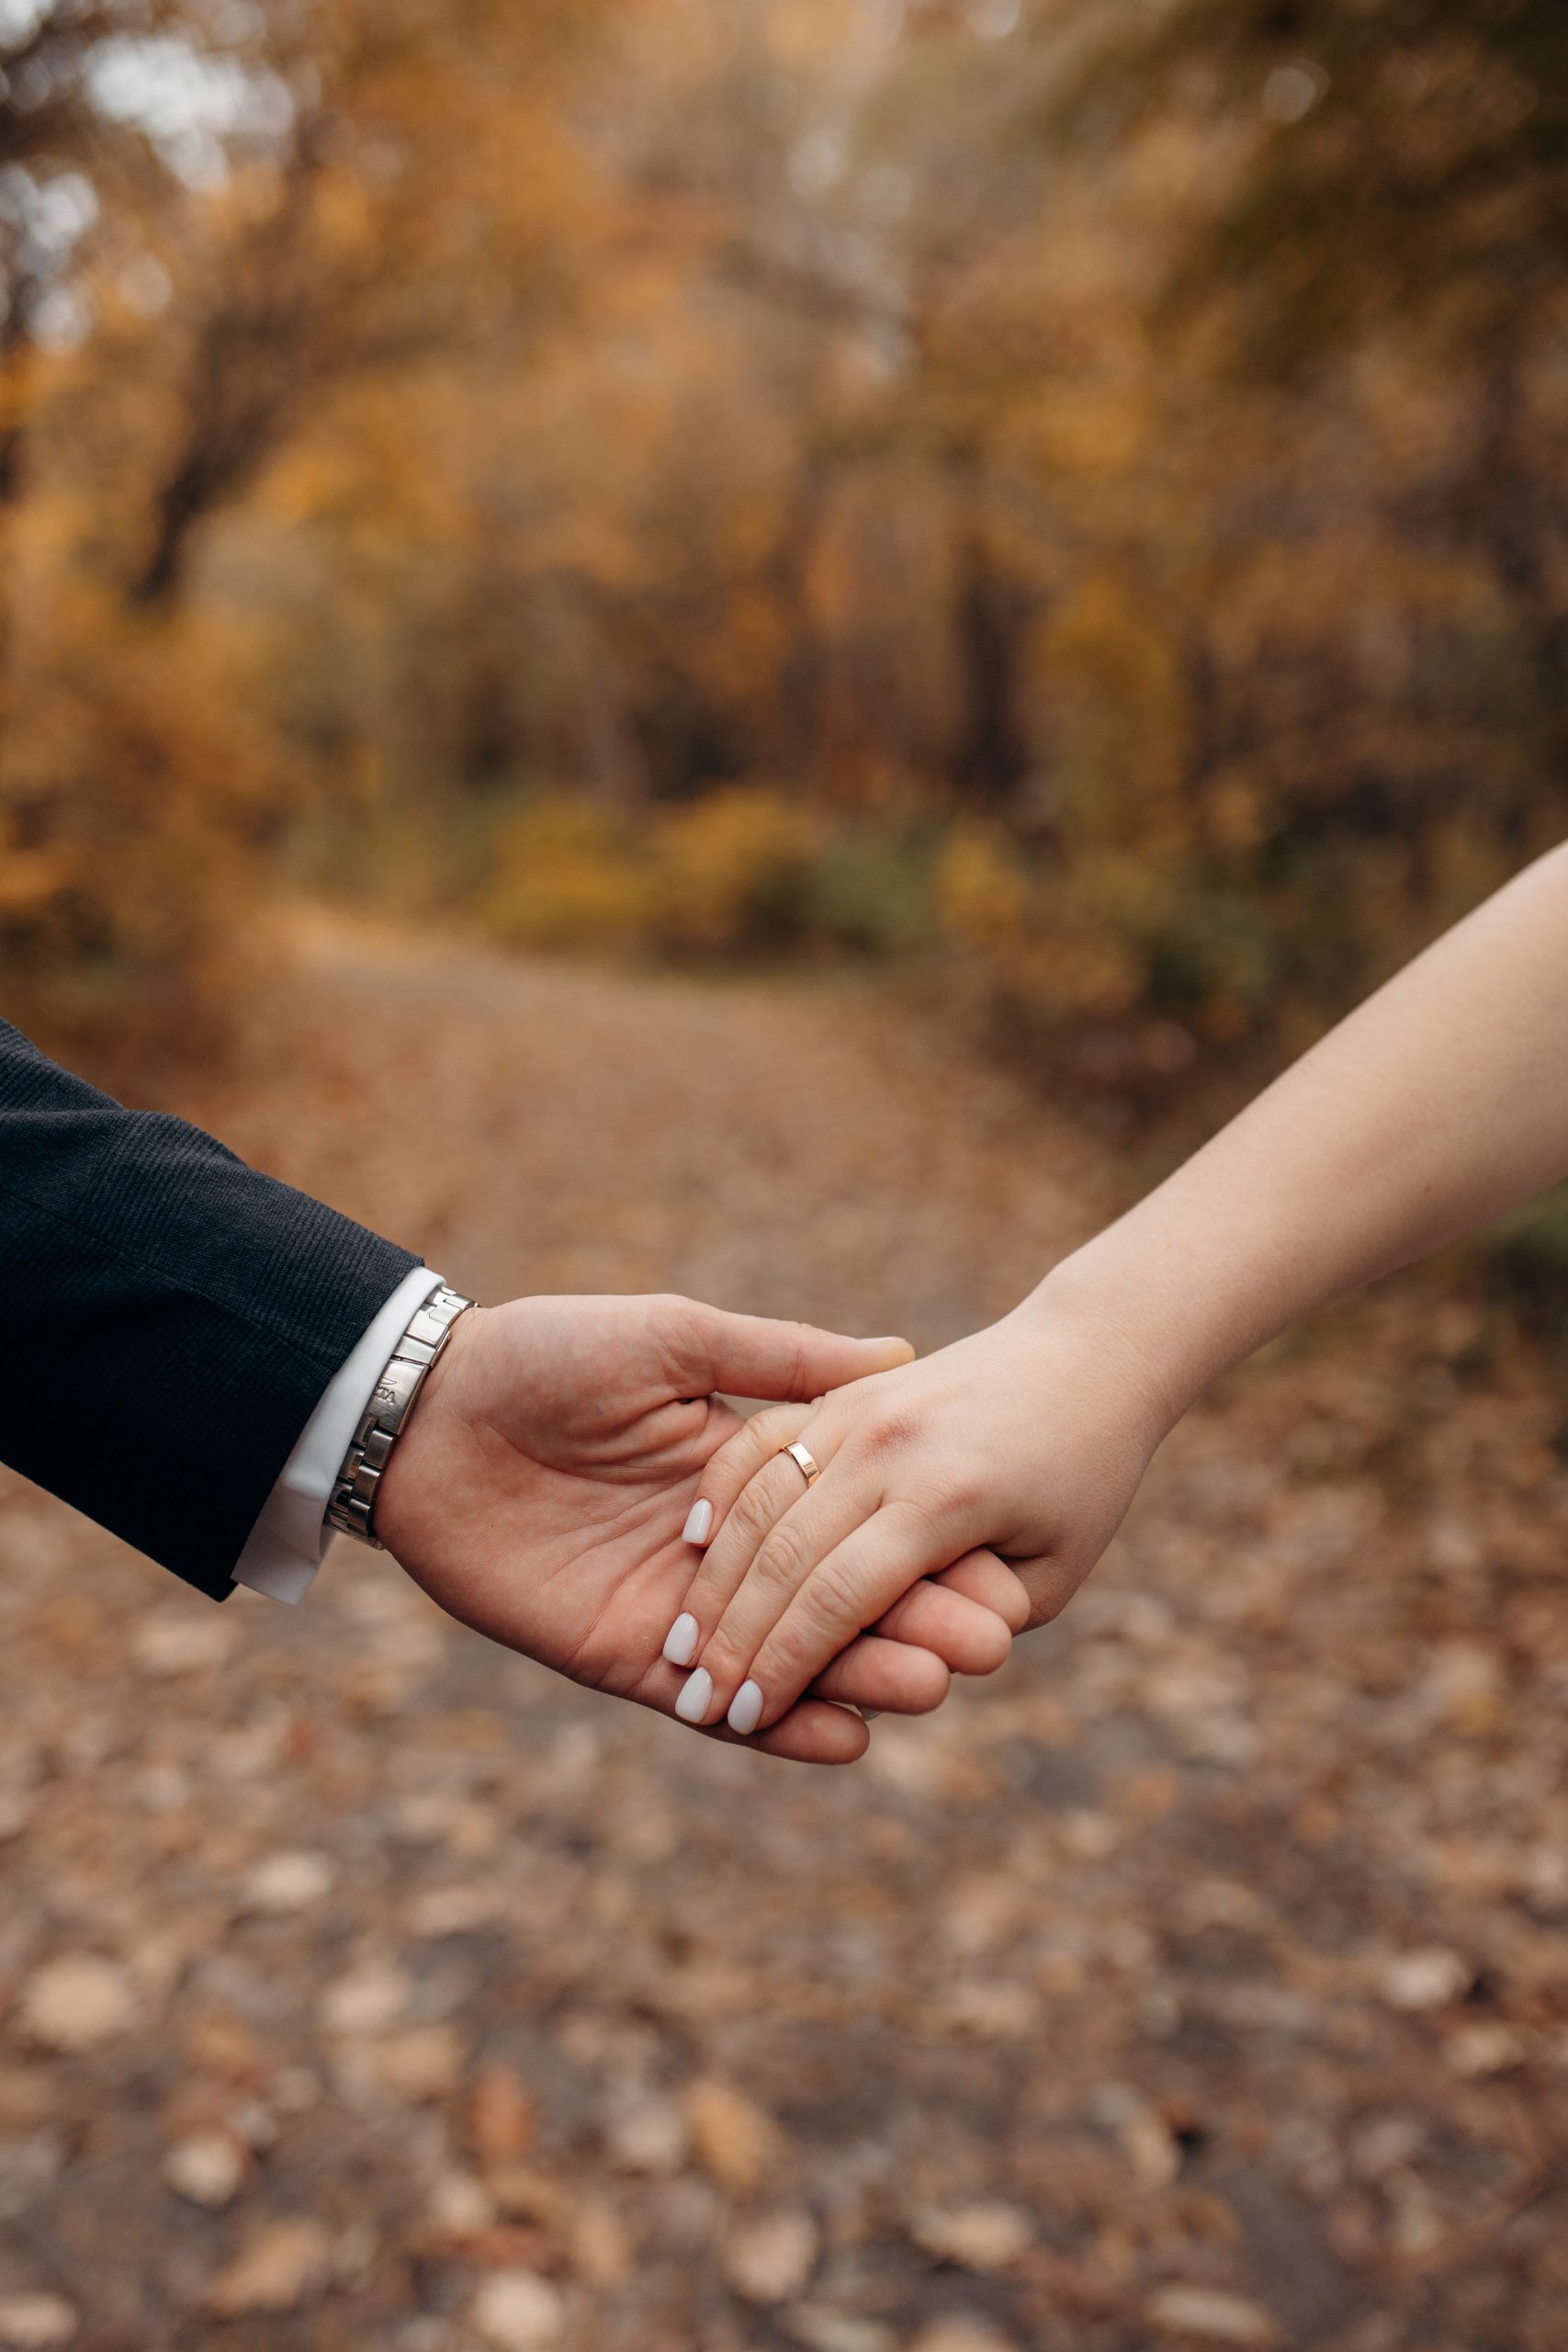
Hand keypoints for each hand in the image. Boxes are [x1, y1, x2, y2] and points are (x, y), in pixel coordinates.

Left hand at [373, 1292, 1028, 1763]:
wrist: (427, 1413)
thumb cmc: (545, 1356)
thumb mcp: (674, 1339)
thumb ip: (780, 1360)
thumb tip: (896, 1352)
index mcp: (746, 1474)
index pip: (853, 1523)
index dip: (922, 1547)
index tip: (998, 1563)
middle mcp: (725, 1553)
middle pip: (836, 1600)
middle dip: (910, 1623)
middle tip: (986, 1646)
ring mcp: (678, 1610)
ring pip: (787, 1661)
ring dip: (858, 1679)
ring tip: (928, 1691)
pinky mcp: (623, 1657)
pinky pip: (705, 1706)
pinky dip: (772, 1729)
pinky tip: (840, 1738)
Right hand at [660, 1272, 1175, 1738]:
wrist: (1091, 1350)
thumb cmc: (1086, 1477)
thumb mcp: (1053, 1569)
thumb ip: (974, 1621)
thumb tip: (902, 1669)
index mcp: (949, 1497)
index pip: (840, 1598)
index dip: (786, 1665)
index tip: (745, 1717)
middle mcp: (895, 1446)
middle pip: (787, 1553)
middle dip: (735, 1635)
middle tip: (697, 1696)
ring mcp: (866, 1408)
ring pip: (762, 1497)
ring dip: (717, 1573)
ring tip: (683, 1639)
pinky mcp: (851, 1390)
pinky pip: (765, 1439)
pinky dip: (727, 1490)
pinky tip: (700, 1541)